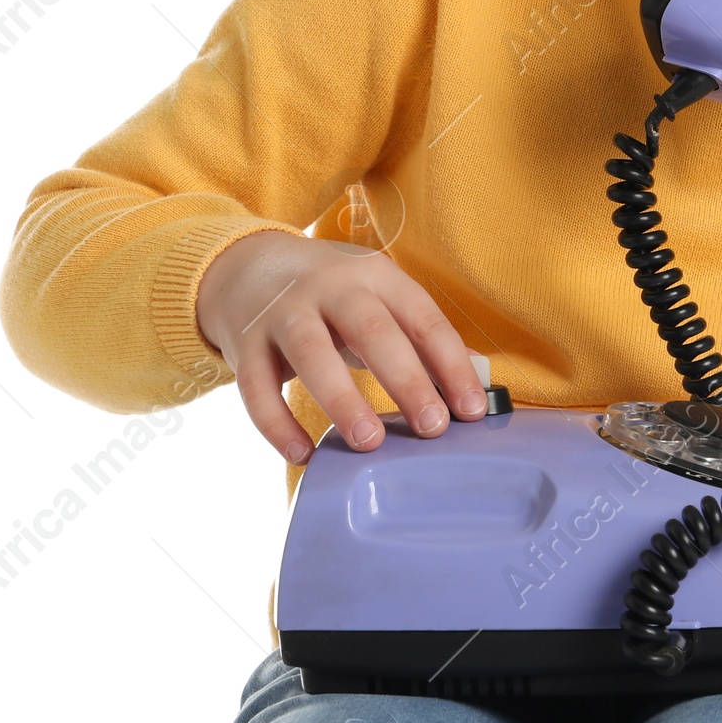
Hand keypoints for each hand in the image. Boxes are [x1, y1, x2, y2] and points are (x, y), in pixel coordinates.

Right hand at [195, 230, 487, 461]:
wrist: (248, 267)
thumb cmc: (332, 296)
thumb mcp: (379, 298)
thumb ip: (421, 336)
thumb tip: (476, 379)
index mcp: (375, 275)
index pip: (422, 316)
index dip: (451, 363)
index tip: (473, 410)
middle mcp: (329, 287)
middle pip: (371, 329)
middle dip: (406, 379)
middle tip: (432, 428)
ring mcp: (283, 312)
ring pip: (311, 352)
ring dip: (342, 399)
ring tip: (369, 442)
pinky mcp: (245, 343)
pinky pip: (256, 387)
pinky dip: (276, 424)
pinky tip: (303, 455)